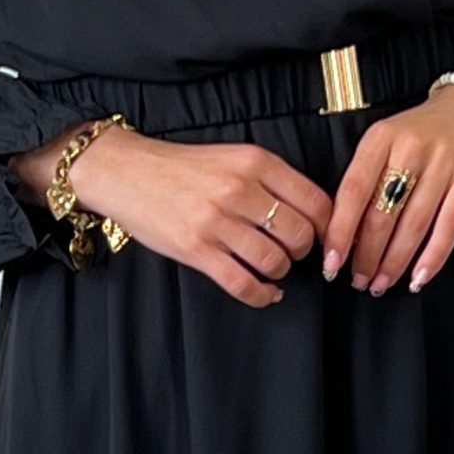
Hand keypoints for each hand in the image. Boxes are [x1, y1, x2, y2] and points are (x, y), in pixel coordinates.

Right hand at [15, 129, 330, 307]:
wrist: (126, 172)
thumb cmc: (182, 168)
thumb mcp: (233, 157)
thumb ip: (271, 180)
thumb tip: (313, 215)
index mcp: (255, 162)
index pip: (315, 202)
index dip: (328, 227)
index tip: (322, 237)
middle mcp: (239, 190)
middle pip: (299, 235)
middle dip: (303, 252)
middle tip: (292, 253)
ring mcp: (217, 222)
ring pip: (274, 262)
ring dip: (280, 272)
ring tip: (273, 269)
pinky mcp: (196, 250)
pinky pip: (243, 283)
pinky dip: (262, 295)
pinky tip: (267, 294)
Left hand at [322, 84, 453, 294]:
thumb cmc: (426, 131)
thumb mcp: (389, 139)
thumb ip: (369, 177)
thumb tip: (347, 234)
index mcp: (382, 137)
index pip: (353, 191)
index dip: (340, 231)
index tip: (332, 261)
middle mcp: (411, 148)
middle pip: (383, 214)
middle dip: (367, 256)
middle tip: (358, 280)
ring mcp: (444, 164)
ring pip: (413, 225)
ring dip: (395, 262)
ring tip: (382, 284)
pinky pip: (448, 227)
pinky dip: (433, 257)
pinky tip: (419, 277)